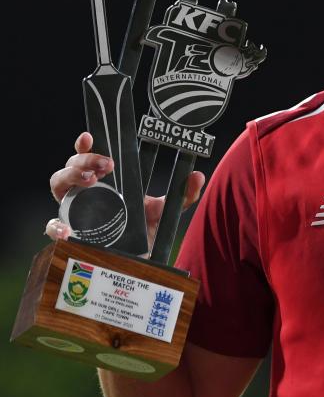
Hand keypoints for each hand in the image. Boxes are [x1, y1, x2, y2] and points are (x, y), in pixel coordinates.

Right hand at [46, 131, 205, 253]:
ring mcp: (75, 210)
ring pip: (58, 185)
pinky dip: (55, 226)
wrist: (139, 260)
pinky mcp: (71, 232)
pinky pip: (53, 226)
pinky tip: (66, 229)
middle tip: (105, 166)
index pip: (90, 156)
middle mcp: (86, 191)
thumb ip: (183, 195)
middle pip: (72, 164)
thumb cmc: (145, 228)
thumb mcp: (165, 210)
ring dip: (69, 177)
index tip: (89, 136)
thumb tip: (197, 176)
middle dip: (84, 159)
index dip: (86, 144)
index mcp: (106, 181)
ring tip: (90, 180)